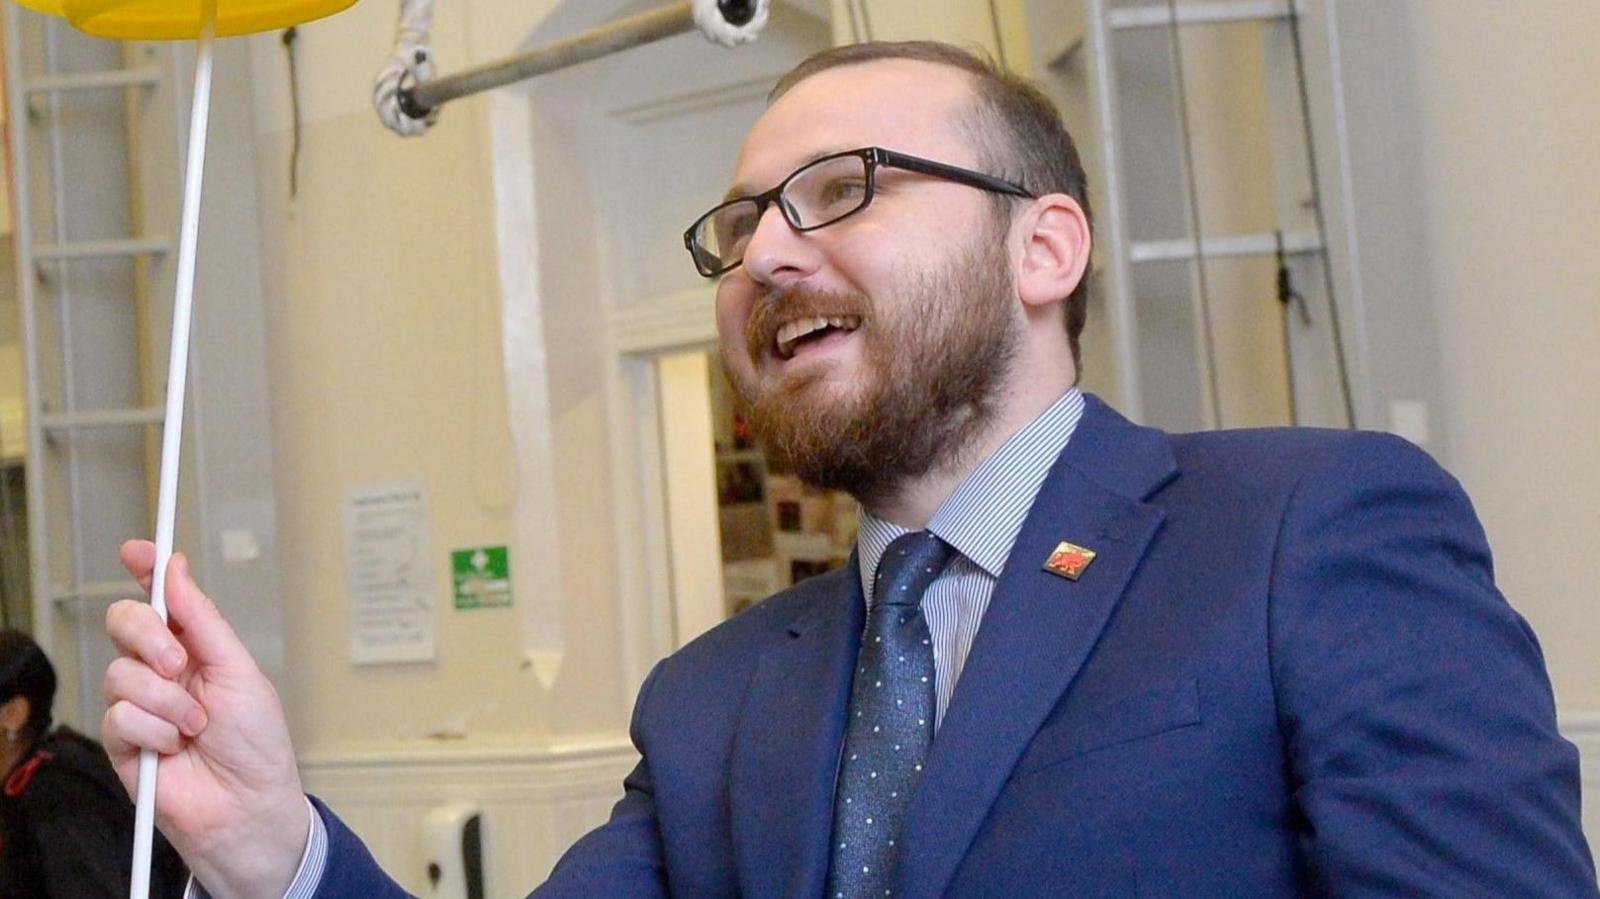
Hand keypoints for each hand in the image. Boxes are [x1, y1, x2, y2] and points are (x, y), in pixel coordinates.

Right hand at [104, 540, 308, 898]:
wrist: (248, 805)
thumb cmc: (257, 743)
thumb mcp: (239, 670)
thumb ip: (202, 620)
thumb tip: (176, 569)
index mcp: (196, 647)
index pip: (161, 600)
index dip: (146, 571)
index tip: (138, 550)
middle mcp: (162, 671)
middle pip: (126, 624)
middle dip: (150, 636)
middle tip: (181, 664)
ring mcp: (140, 705)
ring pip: (121, 672)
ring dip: (167, 700)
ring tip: (196, 726)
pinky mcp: (123, 741)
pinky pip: (119, 716)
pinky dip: (155, 731)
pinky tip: (175, 748)